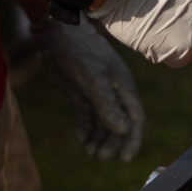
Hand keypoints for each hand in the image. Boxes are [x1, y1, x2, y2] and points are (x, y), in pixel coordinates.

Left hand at [30, 15, 145, 162]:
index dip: (132, 140)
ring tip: (90, 151)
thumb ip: (107, 104)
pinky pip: (88, 116)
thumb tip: (123, 130)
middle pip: (119, 125)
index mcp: (123, 87)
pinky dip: (86, 128)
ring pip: (103, 123)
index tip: (125, 159)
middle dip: (113, 143)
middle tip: (100, 156)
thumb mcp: (93, 78)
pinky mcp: (81, 93)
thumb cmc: (79, 50)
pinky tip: (82, 138)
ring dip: (99, 138)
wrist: (55, 31)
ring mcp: (97, 93)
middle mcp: (113, 92)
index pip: (135, 119)